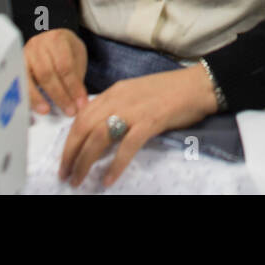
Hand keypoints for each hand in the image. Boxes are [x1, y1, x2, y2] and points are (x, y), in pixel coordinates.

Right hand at [24, 27, 88, 116]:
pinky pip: (20, 83)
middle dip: (59, 95)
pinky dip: (27, 96)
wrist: (51, 40)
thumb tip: (79, 102)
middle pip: (47, 73)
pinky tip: (34, 106)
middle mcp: (38, 44)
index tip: (80, 103)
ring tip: (47, 110)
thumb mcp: (77, 57)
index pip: (65, 66)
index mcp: (58, 39)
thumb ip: (77, 77)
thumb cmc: (66, 50)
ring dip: (39, 98)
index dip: (73, 87)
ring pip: (30, 78)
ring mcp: (25, 54)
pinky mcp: (16, 65)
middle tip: (69, 110)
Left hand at [59, 65, 218, 187]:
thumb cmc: (170, 91)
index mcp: (114, 92)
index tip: (65, 158)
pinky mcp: (149, 122)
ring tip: (79, 180)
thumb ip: (117, 108)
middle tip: (65, 174)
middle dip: (70, 154)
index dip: (69, 140)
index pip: (82, 116)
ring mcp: (133, 110)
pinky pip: (127, 147)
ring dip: (85, 161)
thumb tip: (100, 132)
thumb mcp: (136, 94)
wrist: (198, 85)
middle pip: (84, 128)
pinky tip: (108, 179)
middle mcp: (118, 99)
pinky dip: (115, 165)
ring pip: (99, 138)